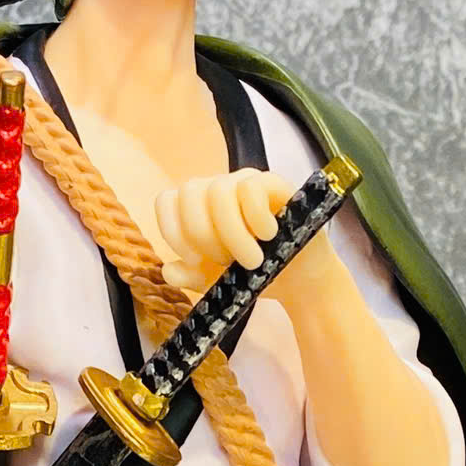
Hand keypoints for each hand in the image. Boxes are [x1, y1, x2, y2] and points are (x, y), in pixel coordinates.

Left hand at [154, 168, 337, 301]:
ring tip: (252, 260)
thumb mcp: (218, 283)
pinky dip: (255, 217)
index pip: (167, 200)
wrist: (298, 280)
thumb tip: (169, 270)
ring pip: (219, 192)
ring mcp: (245, 183)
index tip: (194, 259)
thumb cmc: (256, 275)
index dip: (173, 230)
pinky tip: (268, 235)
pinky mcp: (274, 183)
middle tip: (225, 262)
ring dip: (232, 234)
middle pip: (189, 192)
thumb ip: (191, 276)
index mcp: (198, 208)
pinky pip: (250, 187)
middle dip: (203, 235)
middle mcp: (218, 189)